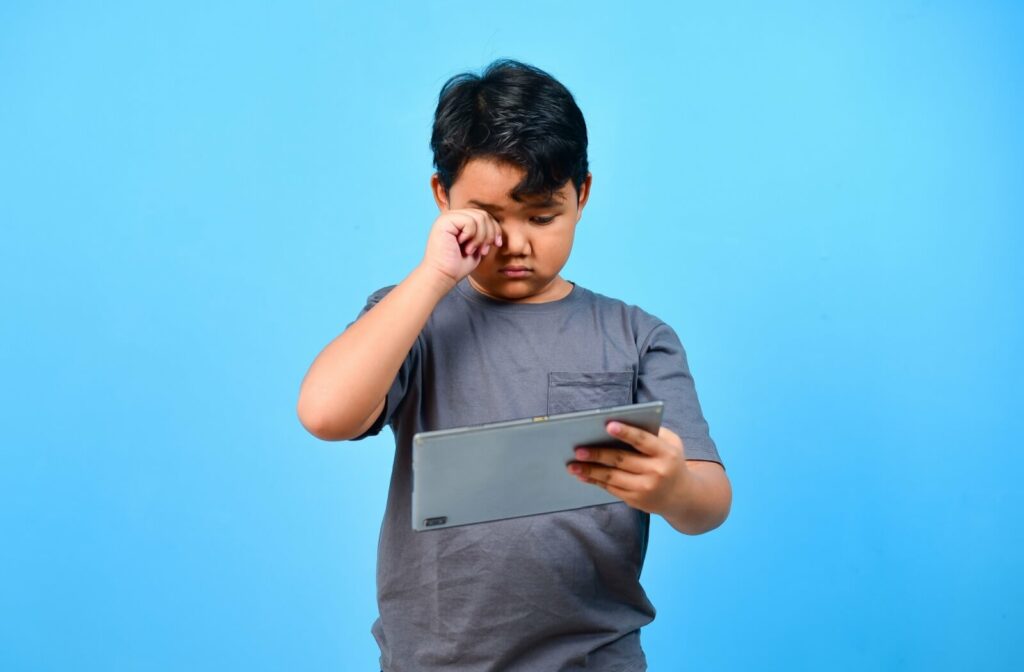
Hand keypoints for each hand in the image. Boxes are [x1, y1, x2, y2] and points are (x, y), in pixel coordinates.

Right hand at [420, 208, 502, 284]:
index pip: (484, 215)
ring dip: (481, 237)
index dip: (495, 229)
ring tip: (472, 250)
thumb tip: (496, 226)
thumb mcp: (477, 246)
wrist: (443, 276)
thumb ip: (484, 233)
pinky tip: (464, 246)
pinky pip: (469, 221)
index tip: (497, 244)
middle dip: (490, 234)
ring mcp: (448, 217)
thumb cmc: (458, 266)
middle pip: (483, 214)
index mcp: (460, 221)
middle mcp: (453, 216)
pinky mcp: (444, 221)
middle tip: (483, 250)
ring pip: (479, 217)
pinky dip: (472, 236)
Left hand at [566, 422, 692, 514]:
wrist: (682, 496)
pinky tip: (583, 475)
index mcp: (666, 453)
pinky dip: (595, 481)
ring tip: (572, 465)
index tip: (608, 425)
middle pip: (621, 460)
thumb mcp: (671, 444)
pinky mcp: (636, 500)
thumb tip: (616, 426)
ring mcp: (645, 488)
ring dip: (590, 471)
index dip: (626, 432)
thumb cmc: (670, 461)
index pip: (643, 441)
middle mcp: (656, 471)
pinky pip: (611, 489)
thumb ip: (651, 433)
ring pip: (612, 477)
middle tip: (578, 449)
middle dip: (597, 454)